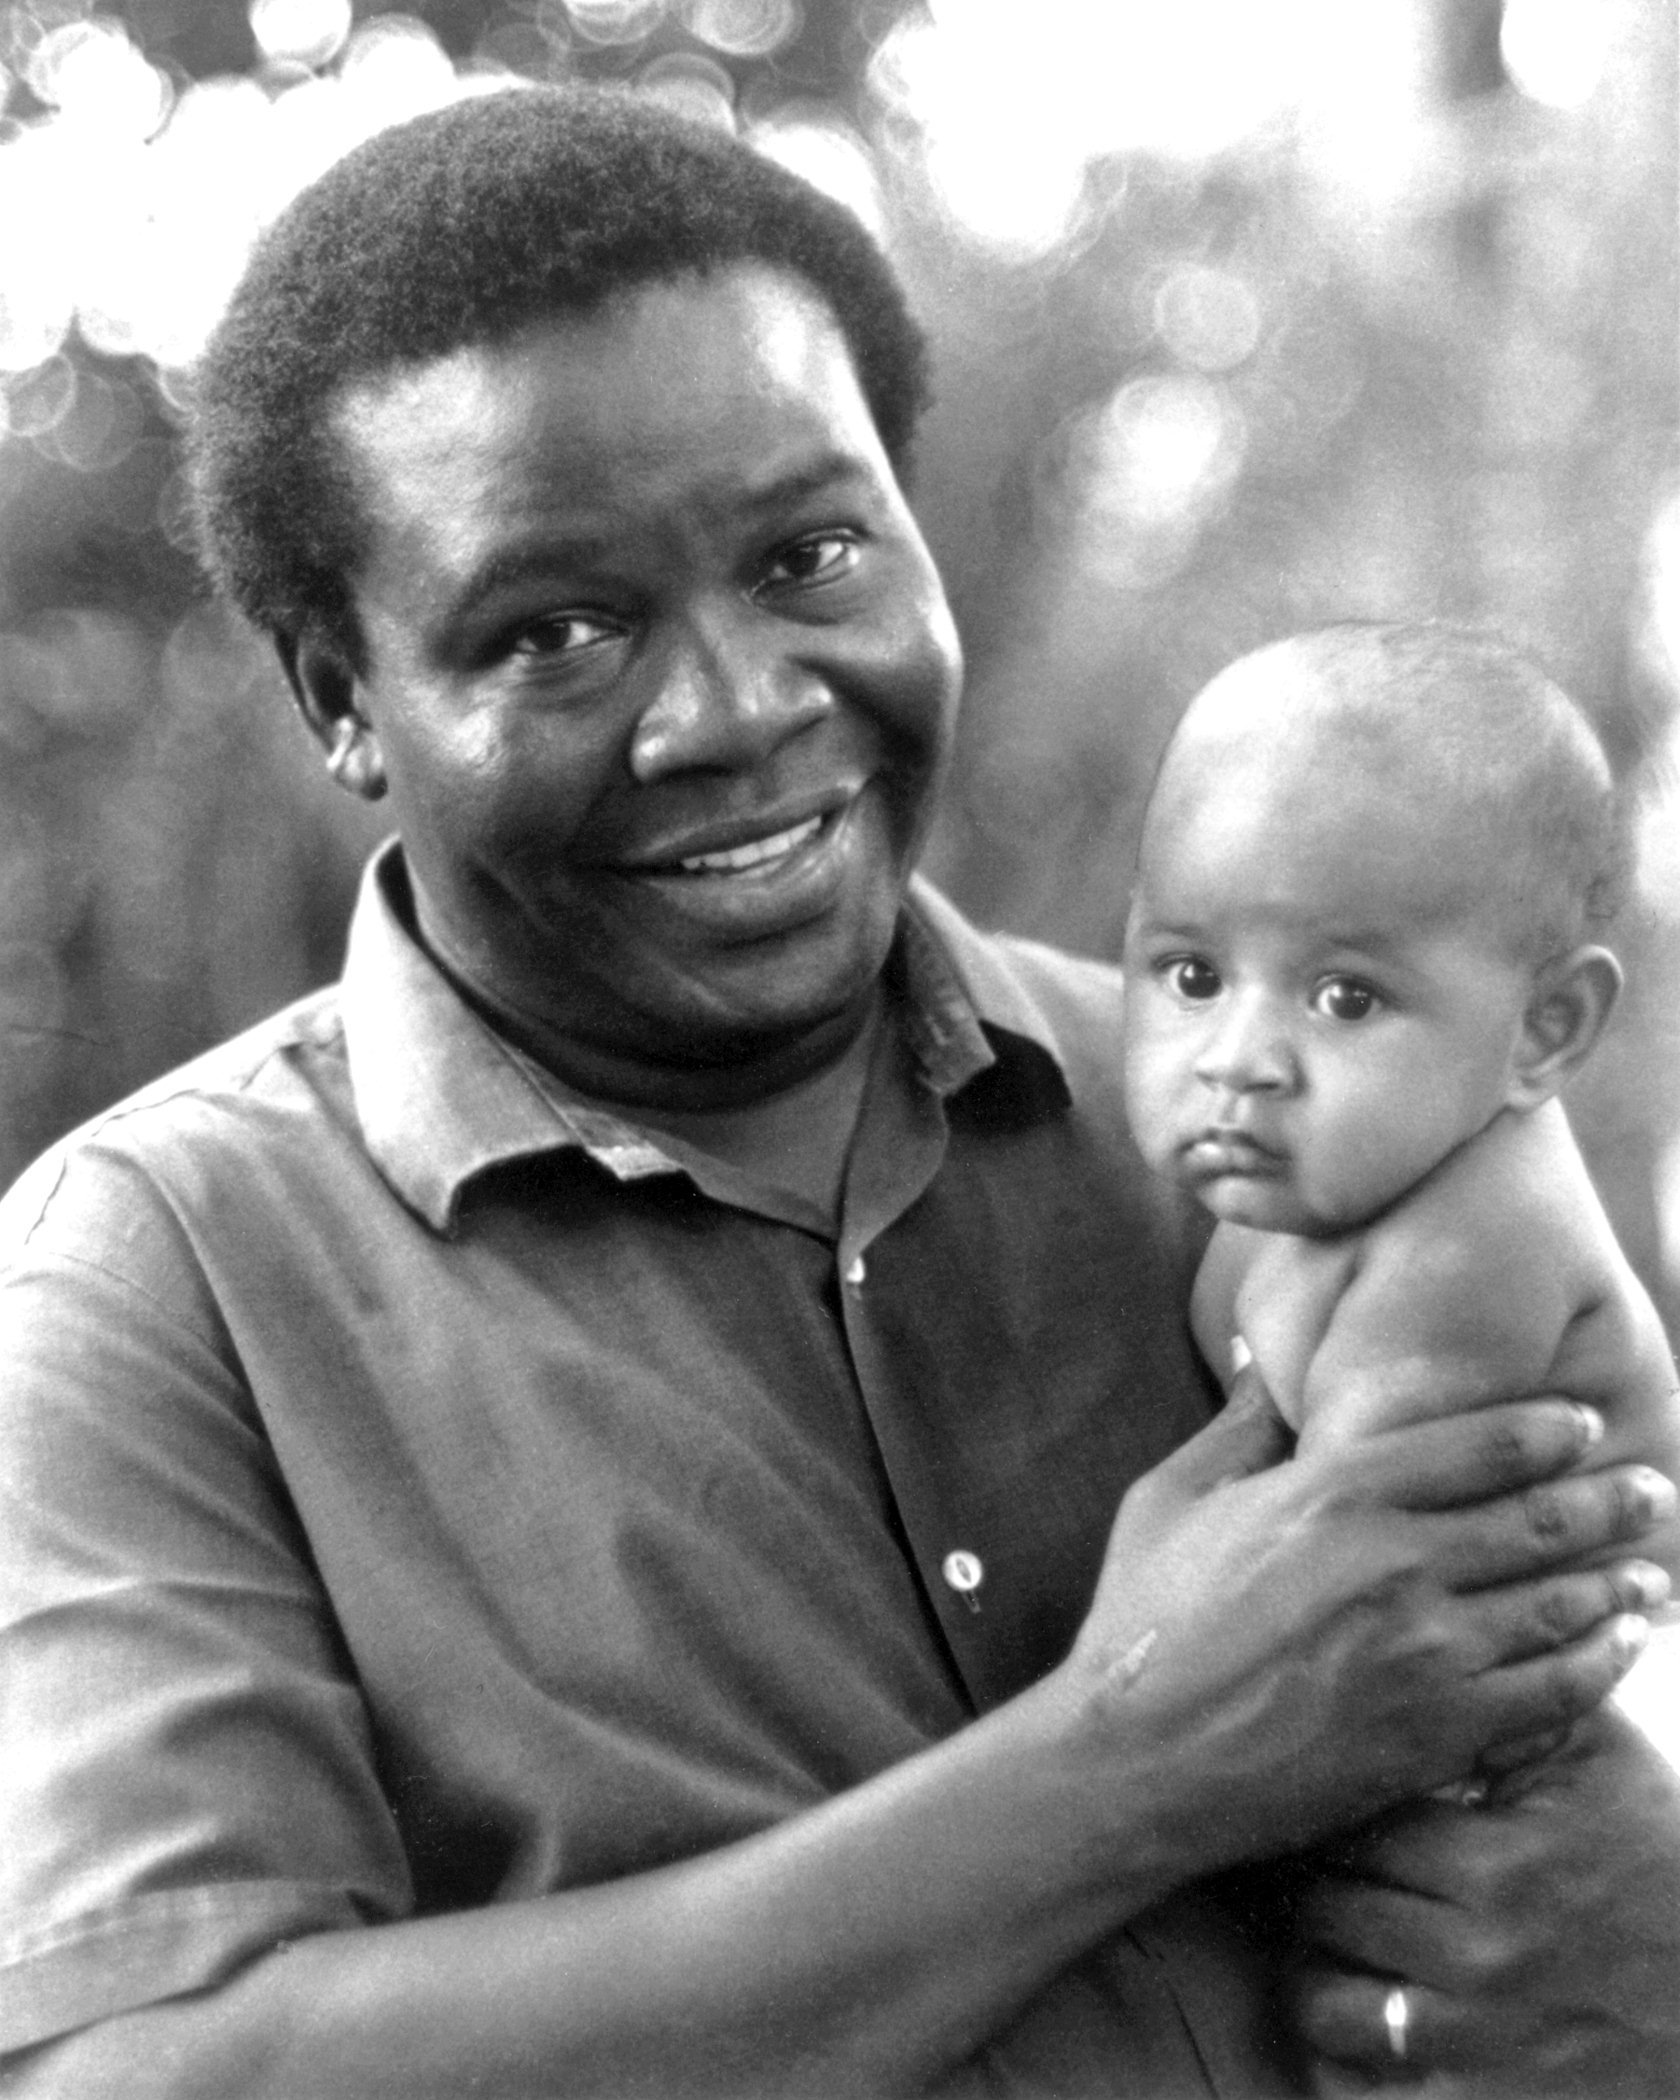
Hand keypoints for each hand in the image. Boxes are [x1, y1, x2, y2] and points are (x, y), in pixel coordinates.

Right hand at [1059, 1371, 1671, 1872]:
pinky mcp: (1438, 1732)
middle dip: (1613, 1498)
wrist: (1136, 1760)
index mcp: (1335, 1489)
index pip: (1481, 1442)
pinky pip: (1552, 1692)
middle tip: (1652, 1490)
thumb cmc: (1144, 1623)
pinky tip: (1621, 1647)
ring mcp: (1424, 1651)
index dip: (1548, 1429)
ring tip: (1652, 1571)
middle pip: (1543, 1516)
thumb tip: (1260, 1350)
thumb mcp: (1173, 1497)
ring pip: (1560, 1602)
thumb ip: (1239, 1424)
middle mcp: (1395, 1560)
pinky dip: (1600, 1664)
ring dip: (1621, 1581)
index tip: (1584, 1424)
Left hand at [1289, 1702, 1679, 2093]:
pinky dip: (1345, 2059)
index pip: (1355, 1829)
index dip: (1335, 1814)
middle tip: (1315, 1870)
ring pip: (1325, 2002)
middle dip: (1316, 1885)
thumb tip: (1449, 1622)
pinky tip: (1358, 2018)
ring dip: (1316, 1972)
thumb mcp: (1605, 1764)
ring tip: (1329, 1946)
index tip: (1329, 1804)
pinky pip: (1364, 2090)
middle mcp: (1479, 1958)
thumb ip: (1523, 1693)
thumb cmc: (1657, 1859)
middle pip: (1327, 1911)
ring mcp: (1479, 2043)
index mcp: (1499, 1865)